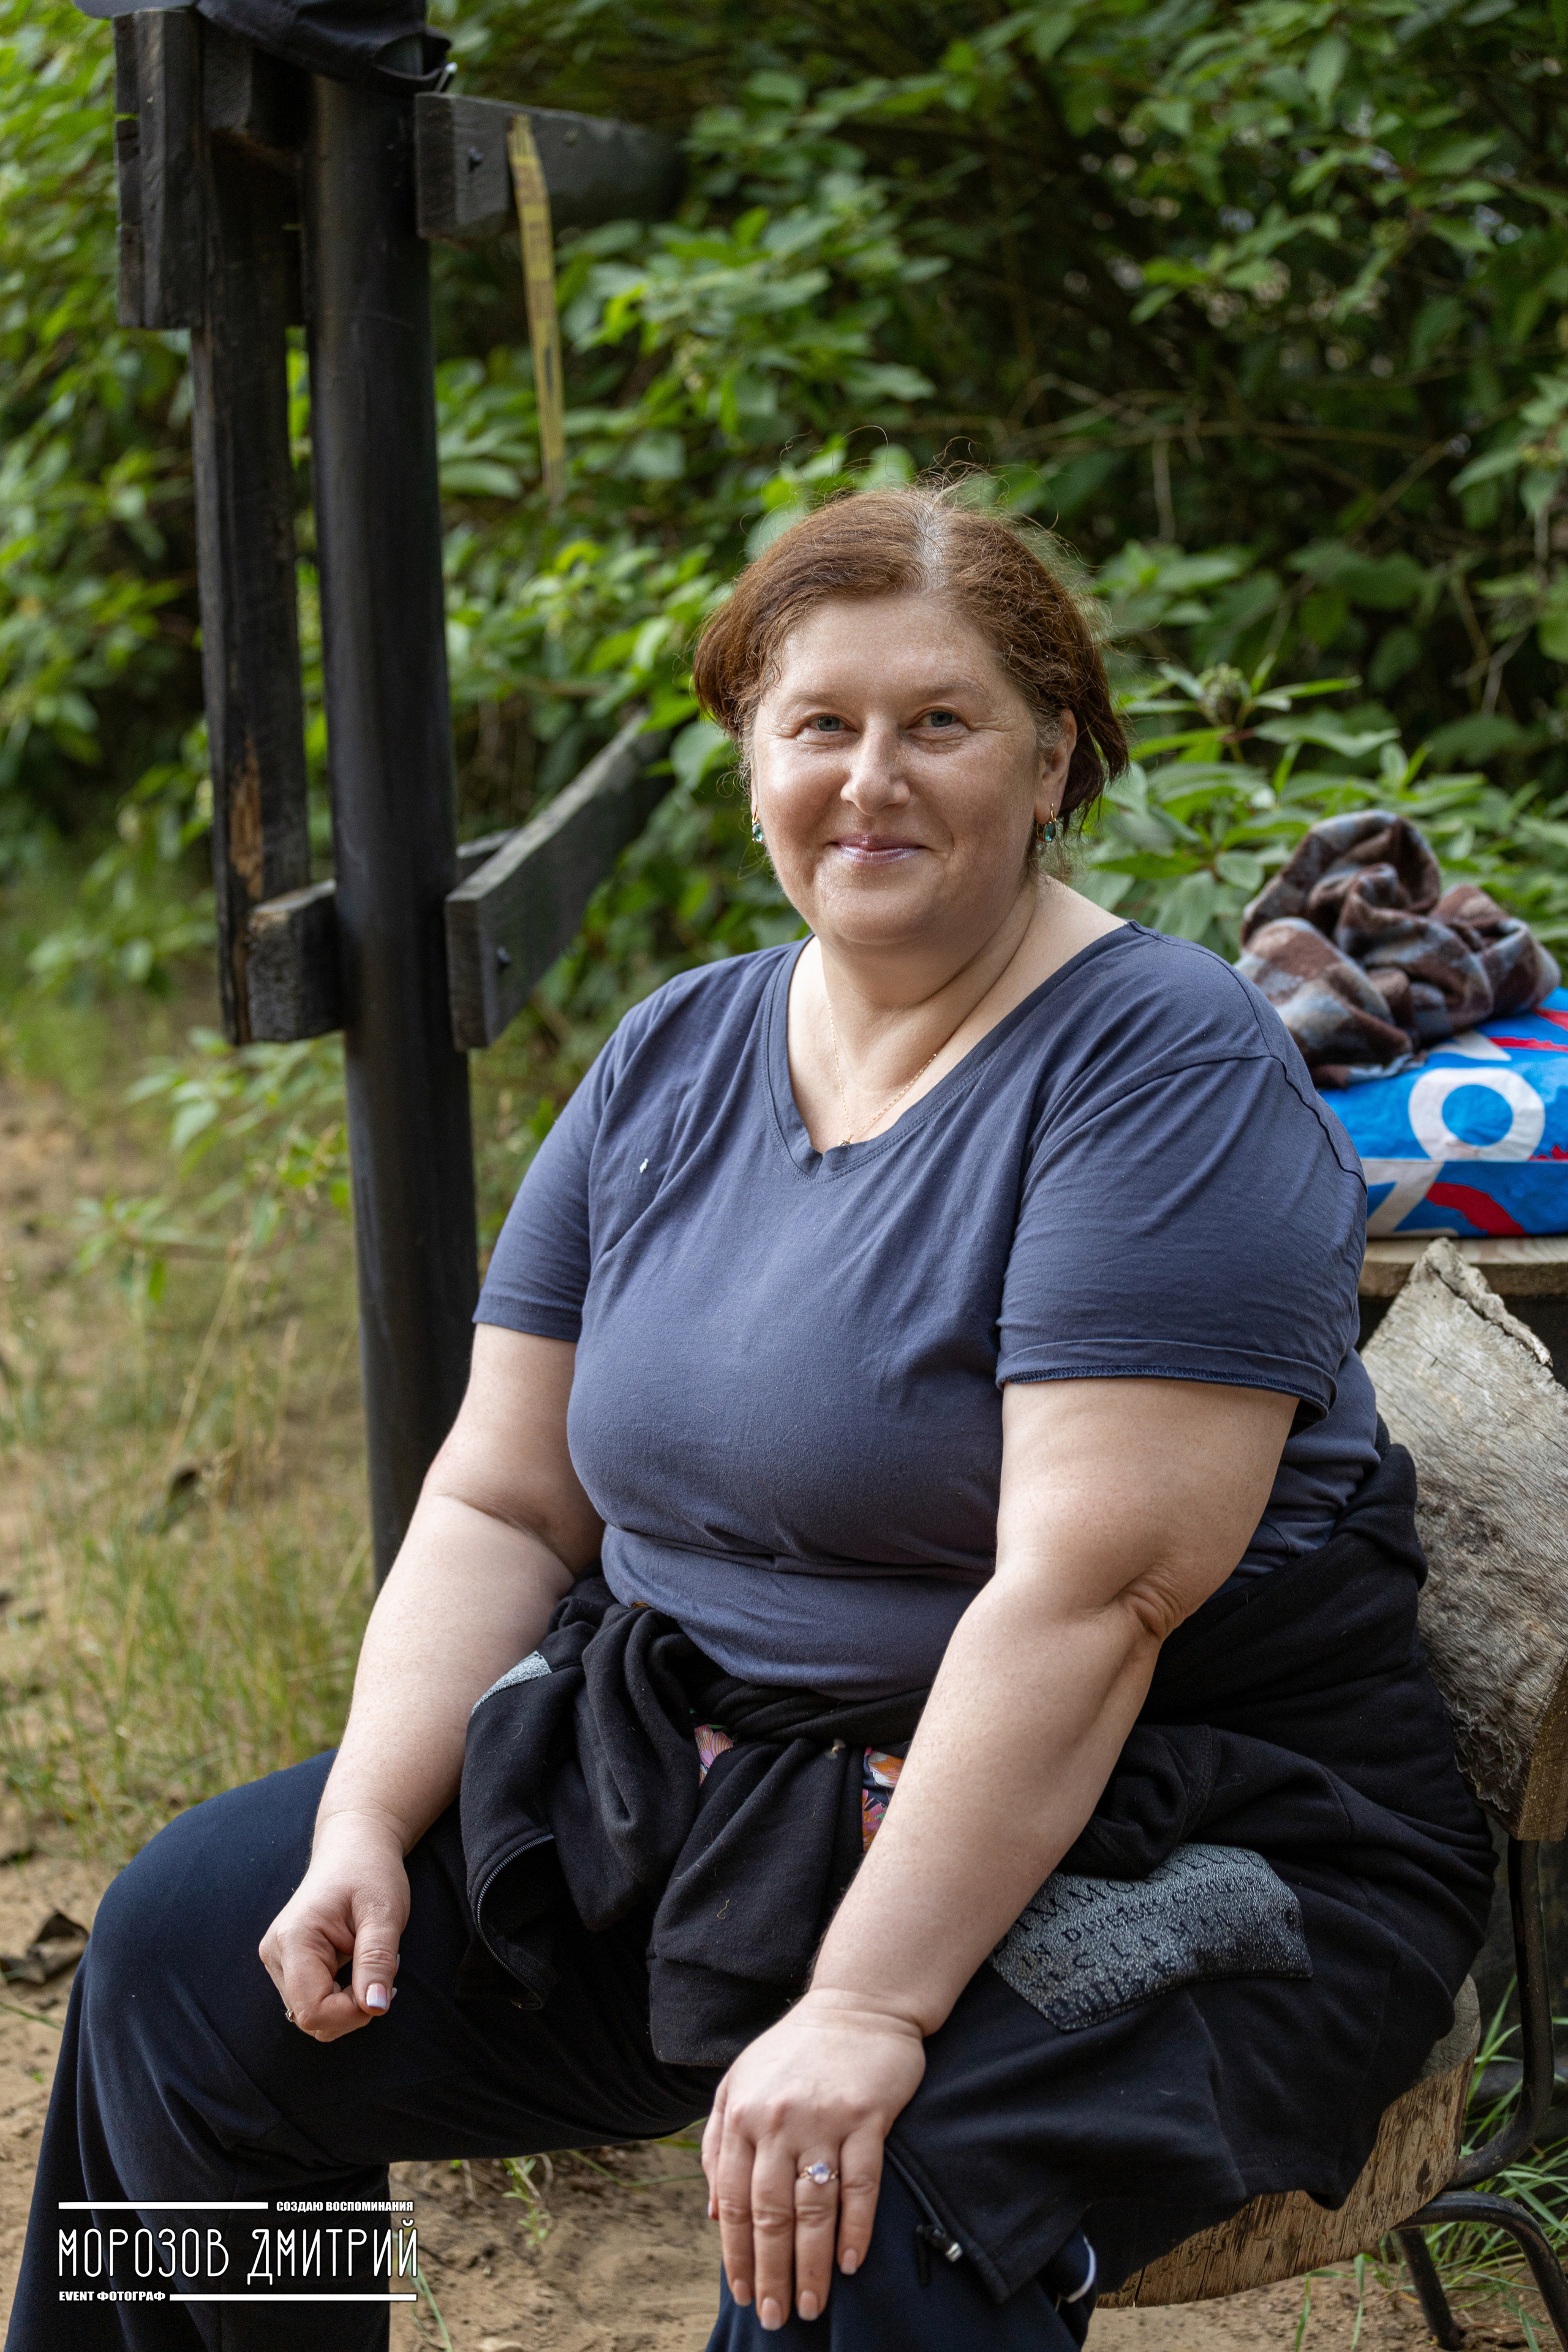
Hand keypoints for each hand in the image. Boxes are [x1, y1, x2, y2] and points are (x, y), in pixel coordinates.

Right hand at [258, 1809, 408, 2041]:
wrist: (353, 1846)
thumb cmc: (371, 1872)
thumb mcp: (384, 1912)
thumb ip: (377, 1960)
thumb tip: (375, 2009)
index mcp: (293, 1939)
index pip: (314, 2011)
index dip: (353, 2014)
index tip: (384, 1988)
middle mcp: (275, 1953)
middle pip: (310, 2018)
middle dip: (352, 2009)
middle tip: (381, 1969)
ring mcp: (276, 1959)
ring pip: (311, 2015)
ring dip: (347, 2004)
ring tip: (368, 1961)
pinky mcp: (286, 1963)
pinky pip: (311, 2002)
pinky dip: (338, 1997)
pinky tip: (355, 1968)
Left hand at [701, 1988, 924, 2330]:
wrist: (858, 2003)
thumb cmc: (794, 2050)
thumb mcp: (738, 2085)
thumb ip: (718, 2144)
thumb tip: (713, 2213)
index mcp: (741, 2115)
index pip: (733, 2201)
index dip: (737, 2255)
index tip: (743, 2295)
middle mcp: (777, 2120)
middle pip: (771, 2214)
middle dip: (770, 2273)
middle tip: (775, 2318)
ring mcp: (823, 2119)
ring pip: (813, 2208)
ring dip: (811, 2265)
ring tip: (811, 2305)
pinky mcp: (867, 2117)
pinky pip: (860, 2184)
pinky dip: (855, 2228)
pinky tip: (851, 2262)